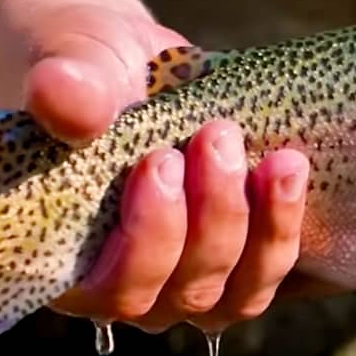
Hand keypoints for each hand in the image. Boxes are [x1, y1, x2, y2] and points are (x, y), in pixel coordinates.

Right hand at [0, 0, 317, 332]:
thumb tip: (64, 97)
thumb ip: (66, 85)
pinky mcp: (239, 267)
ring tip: (276, 159)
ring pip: (237, 294)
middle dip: (211, 217)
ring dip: (262, 226)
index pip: (108, 287)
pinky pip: (271, 270)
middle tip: (217, 136)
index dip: (144, 237)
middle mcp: (128, 289)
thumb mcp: (74, 62)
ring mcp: (188, 285)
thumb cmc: (91, 73)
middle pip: (182, 291)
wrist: (136, 65)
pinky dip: (285, 223)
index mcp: (66, 261)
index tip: (161, 161)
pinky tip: (291, 168)